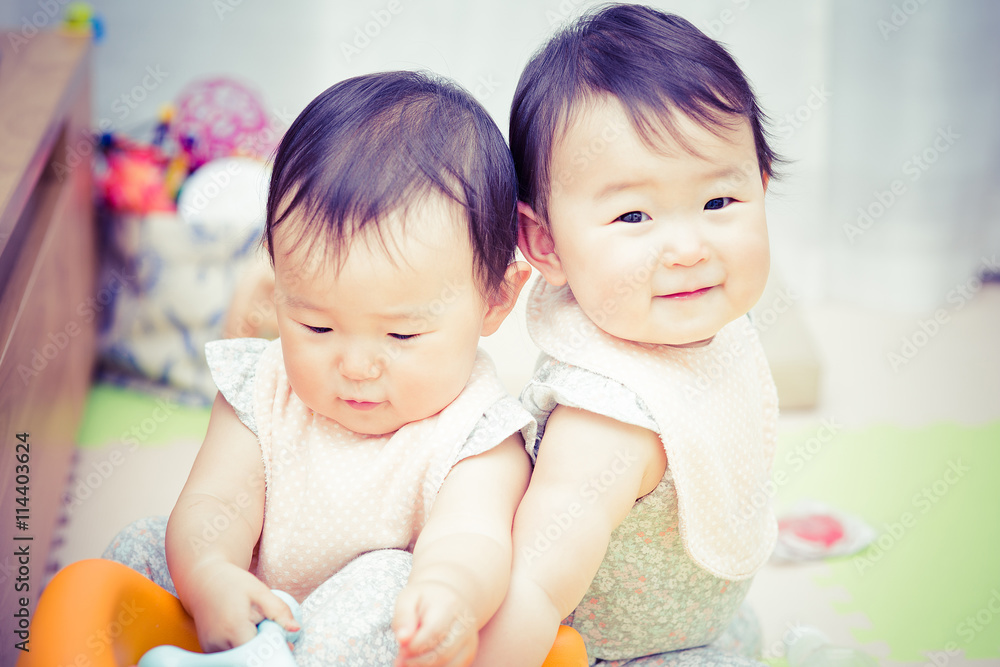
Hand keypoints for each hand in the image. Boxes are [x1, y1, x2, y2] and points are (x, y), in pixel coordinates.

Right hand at [184, 561, 299, 651]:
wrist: (204, 580)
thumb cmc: (233, 583)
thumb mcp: (260, 591)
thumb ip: (279, 611)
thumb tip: (296, 629)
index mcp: (234, 628)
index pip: (258, 652)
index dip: (273, 647)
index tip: (282, 640)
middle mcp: (218, 643)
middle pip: (250, 657)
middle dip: (264, 648)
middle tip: (269, 630)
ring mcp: (211, 648)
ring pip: (240, 657)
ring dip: (252, 648)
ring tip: (253, 626)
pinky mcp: (208, 650)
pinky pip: (230, 655)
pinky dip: (241, 647)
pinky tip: (243, 631)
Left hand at [393, 580, 477, 666]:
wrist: (447, 599)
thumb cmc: (424, 600)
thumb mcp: (409, 598)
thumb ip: (403, 617)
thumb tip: (402, 639)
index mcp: (449, 605)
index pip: (434, 633)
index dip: (414, 646)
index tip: (400, 647)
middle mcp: (465, 624)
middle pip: (443, 654)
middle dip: (417, 661)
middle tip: (401, 659)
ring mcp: (470, 640)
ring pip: (449, 665)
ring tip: (409, 661)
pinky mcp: (468, 654)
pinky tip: (421, 663)